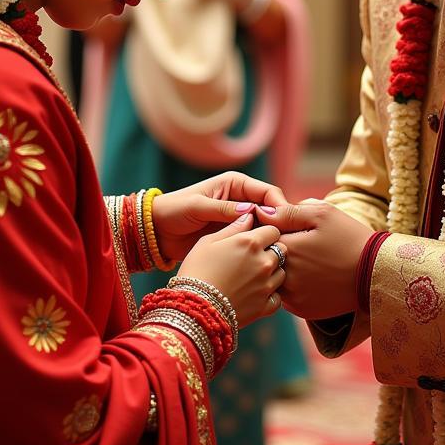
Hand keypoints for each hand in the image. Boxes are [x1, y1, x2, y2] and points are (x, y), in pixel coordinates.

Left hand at [152, 171, 286, 260]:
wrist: (157, 231)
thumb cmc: (174, 211)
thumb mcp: (198, 207)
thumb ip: (223, 209)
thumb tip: (251, 210)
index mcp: (235, 184)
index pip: (267, 192)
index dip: (278, 206)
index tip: (284, 222)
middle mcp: (242, 200)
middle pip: (271, 210)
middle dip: (280, 224)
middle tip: (288, 241)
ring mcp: (240, 220)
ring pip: (266, 228)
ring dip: (273, 238)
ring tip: (280, 253)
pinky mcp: (235, 237)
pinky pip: (254, 241)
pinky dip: (261, 248)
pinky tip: (267, 259)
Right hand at [179, 214, 284, 326]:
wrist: (192, 309)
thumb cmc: (195, 270)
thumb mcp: (208, 242)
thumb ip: (233, 228)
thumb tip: (249, 216)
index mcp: (250, 242)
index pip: (273, 230)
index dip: (265, 233)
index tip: (256, 239)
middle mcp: (263, 262)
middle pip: (282, 250)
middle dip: (272, 251)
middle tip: (254, 257)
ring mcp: (266, 286)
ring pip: (282, 273)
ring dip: (272, 272)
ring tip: (252, 277)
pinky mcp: (264, 307)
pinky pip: (278, 298)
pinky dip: (270, 296)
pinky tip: (255, 294)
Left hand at [254, 200, 371, 319]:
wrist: (376, 273)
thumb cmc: (350, 238)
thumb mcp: (322, 214)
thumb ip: (287, 212)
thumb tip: (260, 212)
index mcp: (287, 248)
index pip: (262, 236)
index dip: (273, 230)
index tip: (290, 229)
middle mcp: (284, 276)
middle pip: (265, 260)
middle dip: (275, 251)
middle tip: (301, 246)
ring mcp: (292, 296)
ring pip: (273, 279)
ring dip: (282, 270)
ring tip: (307, 261)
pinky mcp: (301, 310)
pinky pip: (285, 296)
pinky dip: (292, 287)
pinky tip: (310, 277)